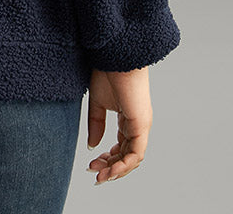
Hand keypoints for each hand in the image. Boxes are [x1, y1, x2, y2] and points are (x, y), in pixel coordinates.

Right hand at [86, 66, 151, 184]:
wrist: (115, 56)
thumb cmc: (107, 72)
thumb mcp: (97, 103)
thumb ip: (96, 124)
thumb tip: (92, 146)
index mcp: (128, 119)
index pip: (121, 146)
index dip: (108, 158)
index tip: (91, 163)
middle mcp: (137, 125)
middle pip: (127, 155)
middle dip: (110, 167)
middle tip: (94, 172)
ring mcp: (141, 125)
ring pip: (133, 158)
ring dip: (116, 170)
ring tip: (100, 175)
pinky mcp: (141, 125)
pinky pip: (136, 153)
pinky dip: (124, 165)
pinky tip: (110, 170)